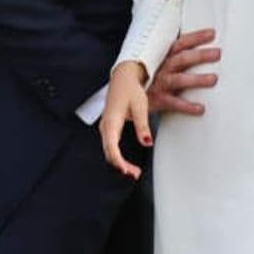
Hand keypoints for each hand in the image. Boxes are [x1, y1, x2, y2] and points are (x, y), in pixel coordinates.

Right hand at [99, 61, 150, 179]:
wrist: (123, 78)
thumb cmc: (131, 91)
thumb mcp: (140, 107)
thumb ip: (143, 126)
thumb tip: (148, 143)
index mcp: (111, 122)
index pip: (112, 147)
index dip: (119, 161)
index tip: (127, 171)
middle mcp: (105, 126)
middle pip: (109, 152)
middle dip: (120, 166)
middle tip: (135, 175)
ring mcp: (106, 128)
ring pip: (109, 150)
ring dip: (120, 163)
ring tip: (134, 172)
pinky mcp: (110, 128)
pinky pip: (111, 146)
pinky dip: (118, 157)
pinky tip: (127, 164)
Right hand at [149, 29, 219, 115]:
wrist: (129, 96)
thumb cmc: (149, 76)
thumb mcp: (160, 62)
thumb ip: (178, 56)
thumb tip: (205, 50)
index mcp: (163, 56)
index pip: (180, 43)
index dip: (195, 37)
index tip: (212, 33)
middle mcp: (161, 68)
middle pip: (182, 59)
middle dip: (200, 55)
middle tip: (217, 53)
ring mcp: (160, 84)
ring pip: (179, 80)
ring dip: (197, 79)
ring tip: (213, 79)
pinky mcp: (158, 100)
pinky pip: (174, 103)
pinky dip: (187, 106)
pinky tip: (200, 108)